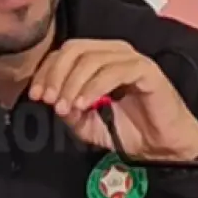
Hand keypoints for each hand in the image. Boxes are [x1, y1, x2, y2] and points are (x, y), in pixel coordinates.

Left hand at [29, 39, 197, 160]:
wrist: (162, 147)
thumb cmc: (128, 131)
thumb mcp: (87, 124)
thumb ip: (68, 110)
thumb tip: (52, 99)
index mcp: (98, 59)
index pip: (63, 53)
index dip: (45, 72)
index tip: (36, 95)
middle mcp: (113, 53)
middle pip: (74, 49)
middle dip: (55, 75)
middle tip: (48, 99)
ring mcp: (130, 59)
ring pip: (91, 58)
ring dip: (72, 83)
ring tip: (64, 107)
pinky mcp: (146, 70)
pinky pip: (114, 70)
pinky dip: (94, 86)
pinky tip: (84, 104)